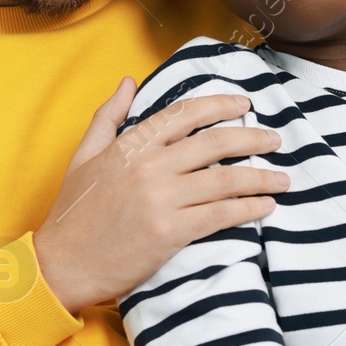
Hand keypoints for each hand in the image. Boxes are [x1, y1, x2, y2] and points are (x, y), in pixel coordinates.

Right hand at [33, 78, 288, 313]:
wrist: (62, 264)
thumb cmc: (73, 212)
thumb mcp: (83, 155)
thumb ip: (108, 116)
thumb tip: (127, 81)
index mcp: (131, 145)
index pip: (184, 114)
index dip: (219, 105)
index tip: (244, 104)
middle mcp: (150, 166)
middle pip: (214, 142)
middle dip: (252, 138)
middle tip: (275, 139)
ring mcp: (161, 199)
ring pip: (224, 179)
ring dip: (260, 177)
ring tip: (283, 177)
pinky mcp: (171, 232)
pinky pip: (220, 214)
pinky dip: (248, 208)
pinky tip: (266, 206)